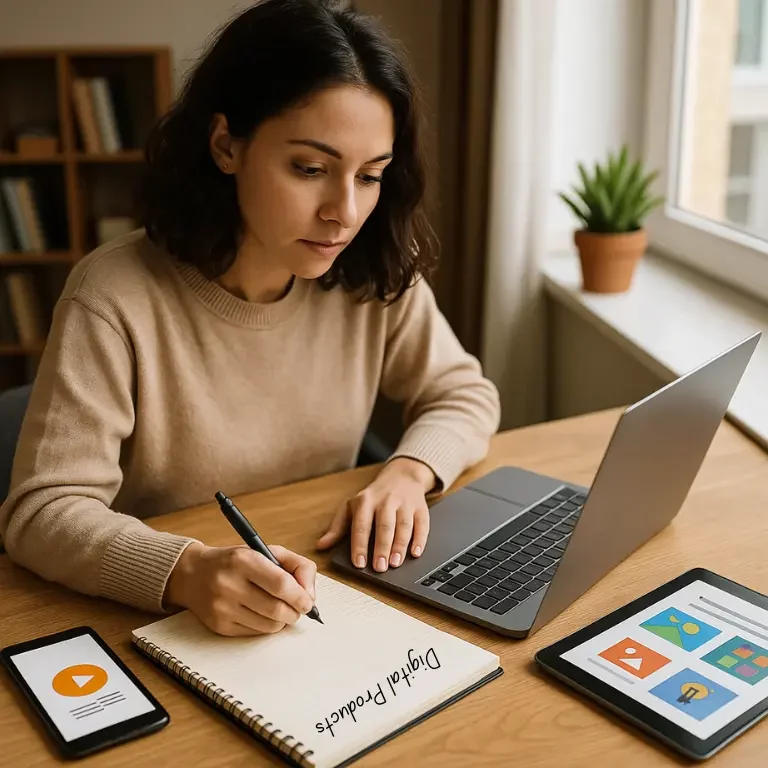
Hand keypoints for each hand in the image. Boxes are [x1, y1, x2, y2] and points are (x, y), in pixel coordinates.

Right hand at [164, 542, 316, 635]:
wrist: (193, 574)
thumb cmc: (236, 561)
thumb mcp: (266, 551)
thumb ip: (296, 566)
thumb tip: (310, 595)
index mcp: (244, 560)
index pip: (282, 584)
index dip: (301, 596)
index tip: (308, 602)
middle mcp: (229, 584)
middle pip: (277, 609)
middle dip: (295, 612)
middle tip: (297, 608)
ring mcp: (222, 607)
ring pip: (269, 625)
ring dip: (282, 621)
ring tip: (280, 610)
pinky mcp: (219, 626)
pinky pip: (255, 633)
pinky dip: (266, 626)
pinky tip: (262, 614)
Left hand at [316, 458, 434, 571]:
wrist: (401, 476)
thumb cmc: (373, 497)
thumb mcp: (351, 507)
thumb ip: (337, 527)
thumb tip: (321, 546)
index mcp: (365, 501)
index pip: (361, 525)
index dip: (360, 545)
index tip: (359, 563)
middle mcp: (386, 501)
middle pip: (384, 526)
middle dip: (382, 547)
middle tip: (380, 568)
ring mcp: (405, 503)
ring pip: (403, 525)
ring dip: (400, 545)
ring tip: (396, 563)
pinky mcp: (421, 508)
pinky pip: (422, 524)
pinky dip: (420, 539)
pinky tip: (416, 552)